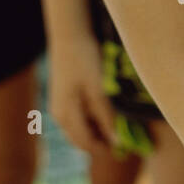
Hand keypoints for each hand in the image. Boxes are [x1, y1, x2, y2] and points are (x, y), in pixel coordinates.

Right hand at [48, 32, 117, 152]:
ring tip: (118, 124)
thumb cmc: (84, 59)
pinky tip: (106, 111)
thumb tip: (116, 141)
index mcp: (66, 115)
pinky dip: (91, 120)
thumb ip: (106, 115)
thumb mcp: (98, 88)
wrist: (69, 35)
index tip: (125, 146)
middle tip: (124, 137)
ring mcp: (59, 106)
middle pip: (80, 139)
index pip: (86, 142)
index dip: (105, 147)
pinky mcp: (63, 97)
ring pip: (79, 129)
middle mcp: (59, 115)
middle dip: (101, 142)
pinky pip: (77, 117)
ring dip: (97, 131)